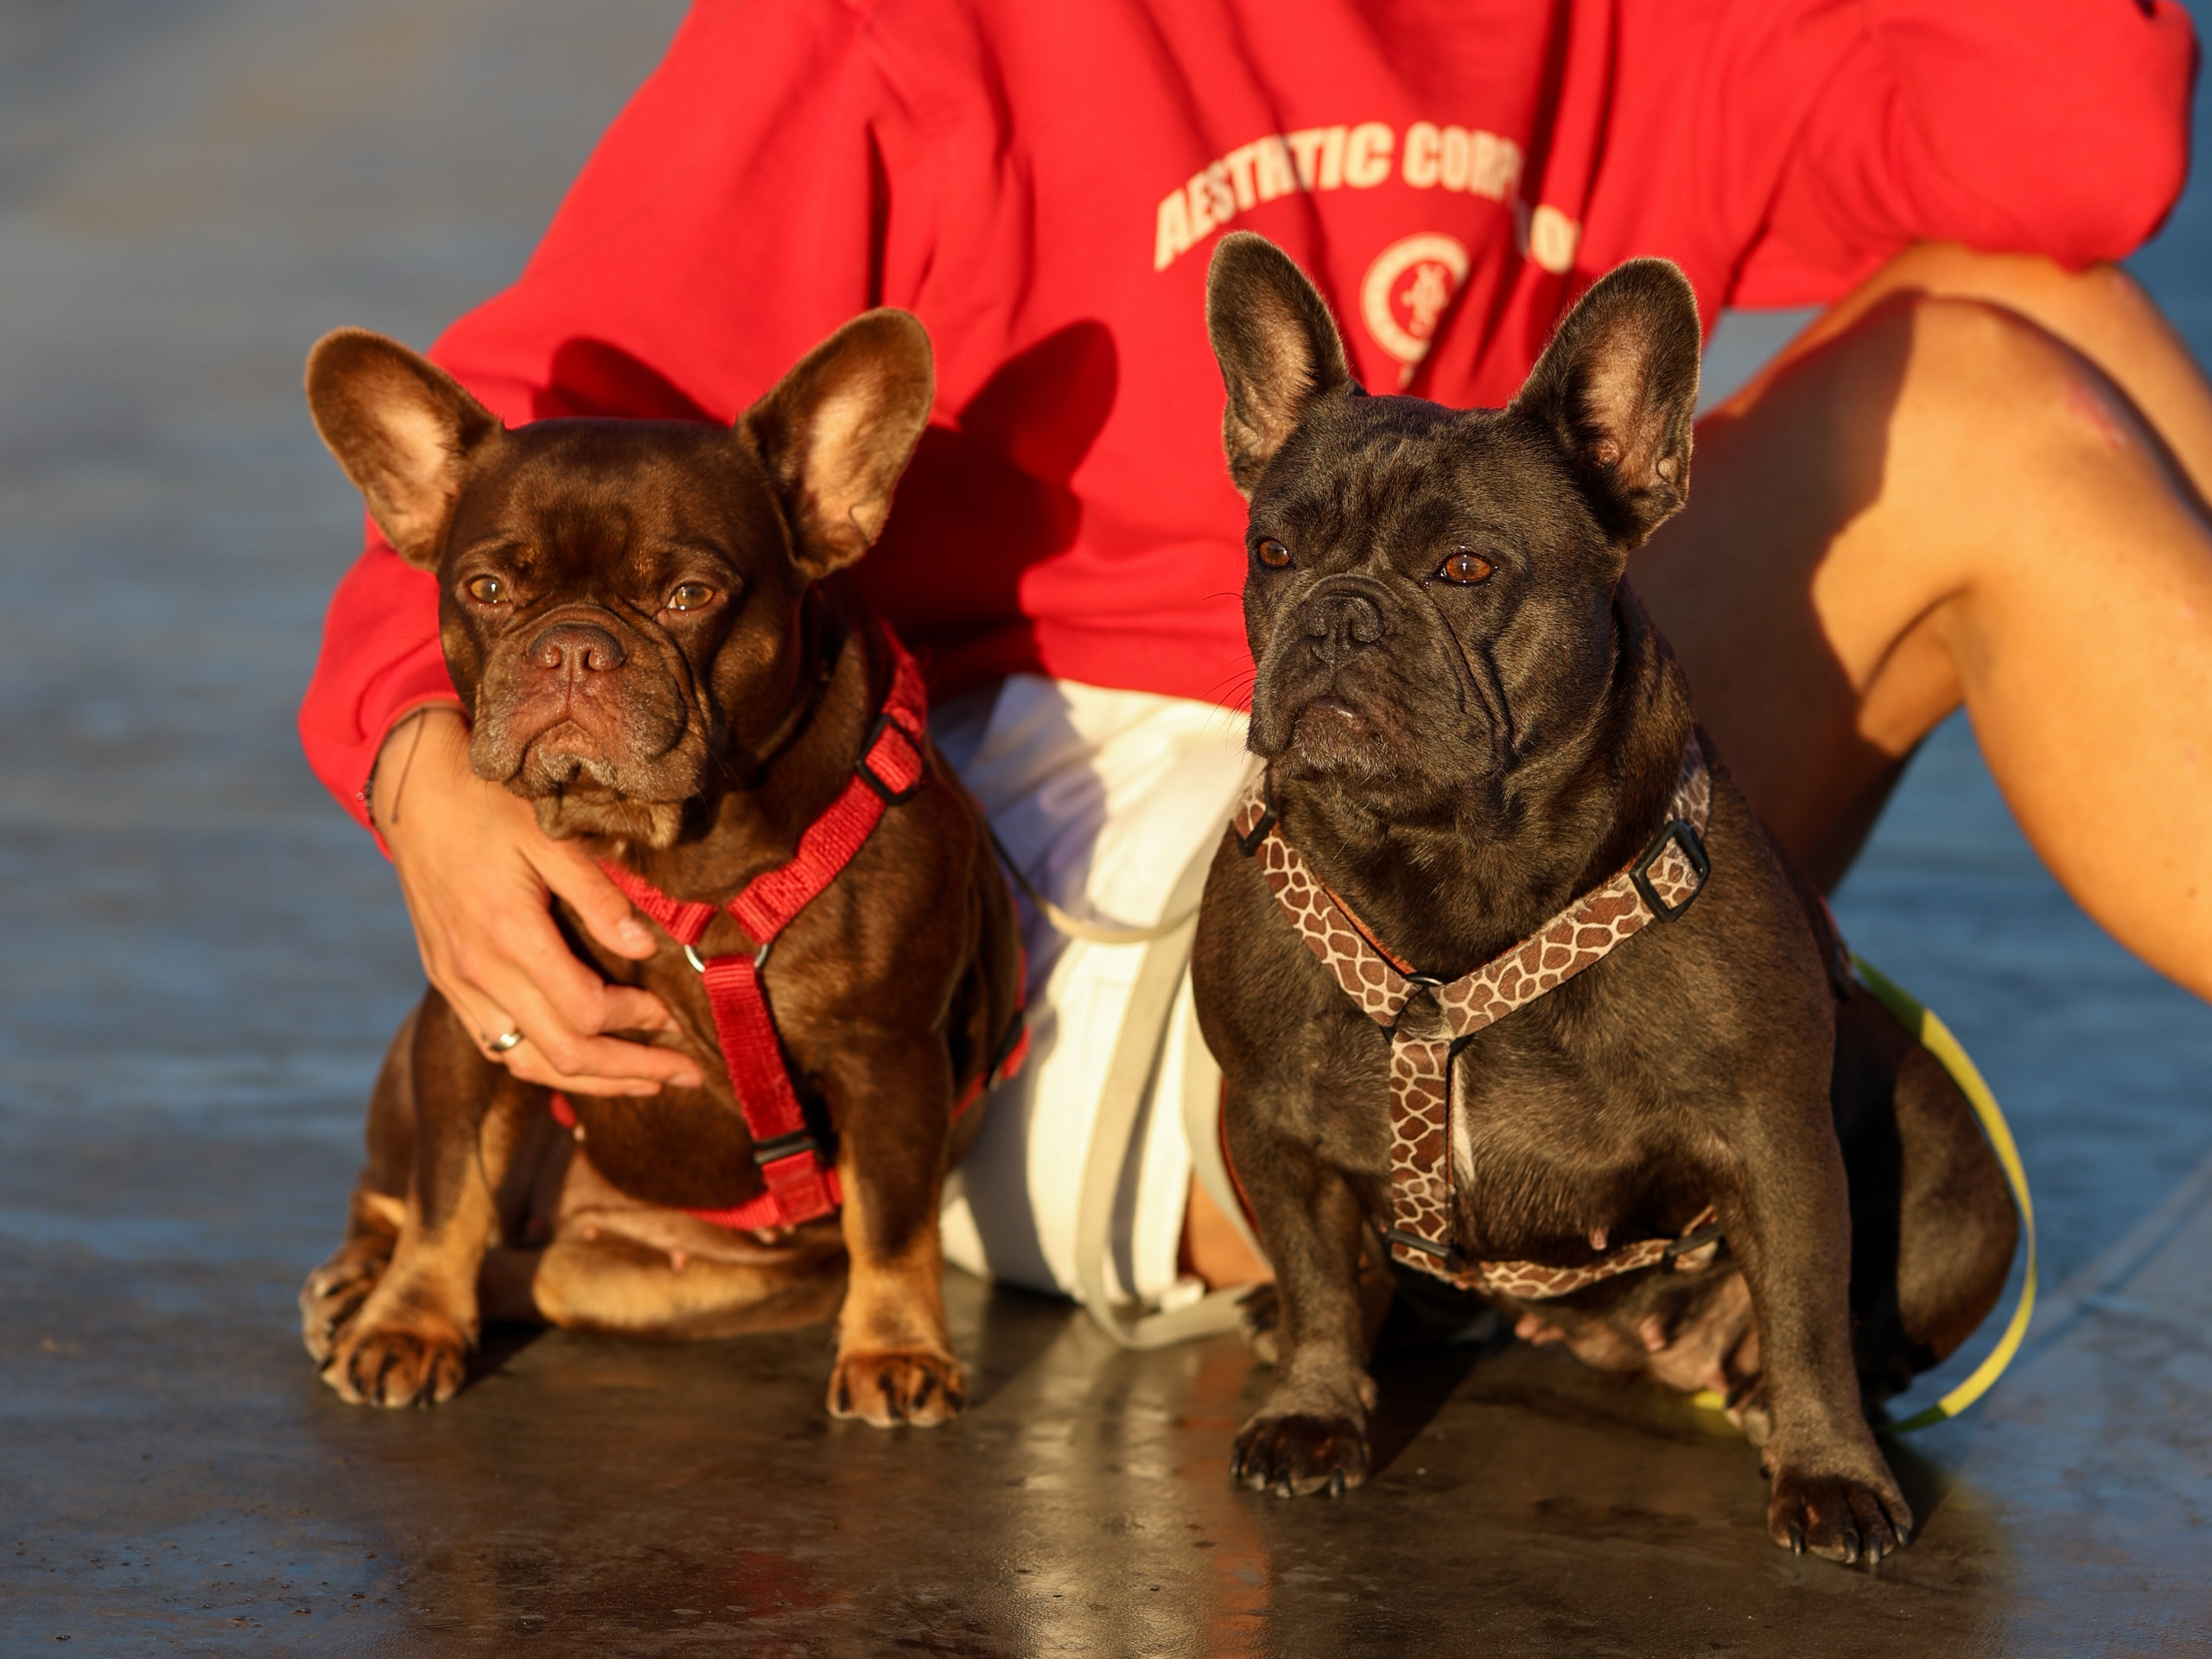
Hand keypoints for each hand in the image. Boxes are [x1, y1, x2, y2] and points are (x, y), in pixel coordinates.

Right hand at [370, 708, 698, 1096]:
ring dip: (591, 1080)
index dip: (638, 1020)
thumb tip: (643, 948)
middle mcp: (477, 973)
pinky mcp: (447, 983)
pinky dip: (545, 1062)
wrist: (412, 792)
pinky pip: (497, 1045)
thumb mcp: (550, 835)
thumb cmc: (487, 803)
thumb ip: (597, 896)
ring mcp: (456, 984)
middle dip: (631, 1070)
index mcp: (507, 935)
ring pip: (527, 1062)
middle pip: (563, 1053)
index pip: (586, 1009)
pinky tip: (582, 1064)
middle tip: (686, 1073)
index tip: (676, 1013)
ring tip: (644, 1082)